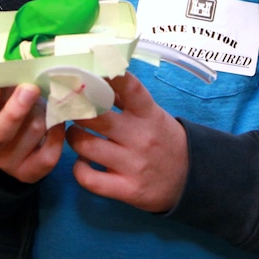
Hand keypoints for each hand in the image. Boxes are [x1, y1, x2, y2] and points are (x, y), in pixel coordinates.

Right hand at [0, 82, 63, 183]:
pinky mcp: (29, 173)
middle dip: (16, 109)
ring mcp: (8, 162)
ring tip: (44, 103)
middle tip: (30, 89)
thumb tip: (21, 68)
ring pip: (32, 133)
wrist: (9, 150)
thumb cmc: (5, 110)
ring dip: (44, 113)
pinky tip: (57, 123)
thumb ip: (5, 85)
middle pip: (0, 131)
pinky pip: (48, 155)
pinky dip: (57, 135)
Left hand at [66, 73, 187, 212]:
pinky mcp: (126, 189)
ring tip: (75, 133)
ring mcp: (133, 165)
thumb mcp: (152, 113)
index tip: (89, 69)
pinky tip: (83, 161)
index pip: (129, 88)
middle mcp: (140, 137)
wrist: (190, 178)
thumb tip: (96, 76)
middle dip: (75, 109)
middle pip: (96, 116)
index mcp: (148, 114)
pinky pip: (89, 178)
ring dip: (73, 136)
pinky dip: (79, 168)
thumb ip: (125, 97)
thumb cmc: (163, 138)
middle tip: (68, 106)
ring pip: (85, 145)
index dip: (108, 76)